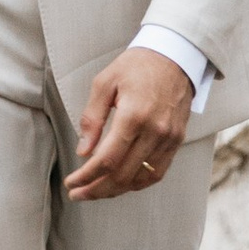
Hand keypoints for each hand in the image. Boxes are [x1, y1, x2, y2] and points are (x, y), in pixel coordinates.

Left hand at [66, 46, 194, 202]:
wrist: (174, 56)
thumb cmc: (136, 66)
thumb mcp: (105, 83)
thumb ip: (92, 118)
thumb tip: (83, 152)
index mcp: (133, 115)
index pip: (107, 159)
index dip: (86, 176)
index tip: (71, 183)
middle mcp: (154, 131)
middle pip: (123, 175)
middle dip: (96, 189)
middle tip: (77, 194)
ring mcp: (169, 138)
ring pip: (140, 179)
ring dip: (116, 191)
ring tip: (95, 191)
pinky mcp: (177, 140)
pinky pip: (157, 172)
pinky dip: (137, 183)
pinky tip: (121, 184)